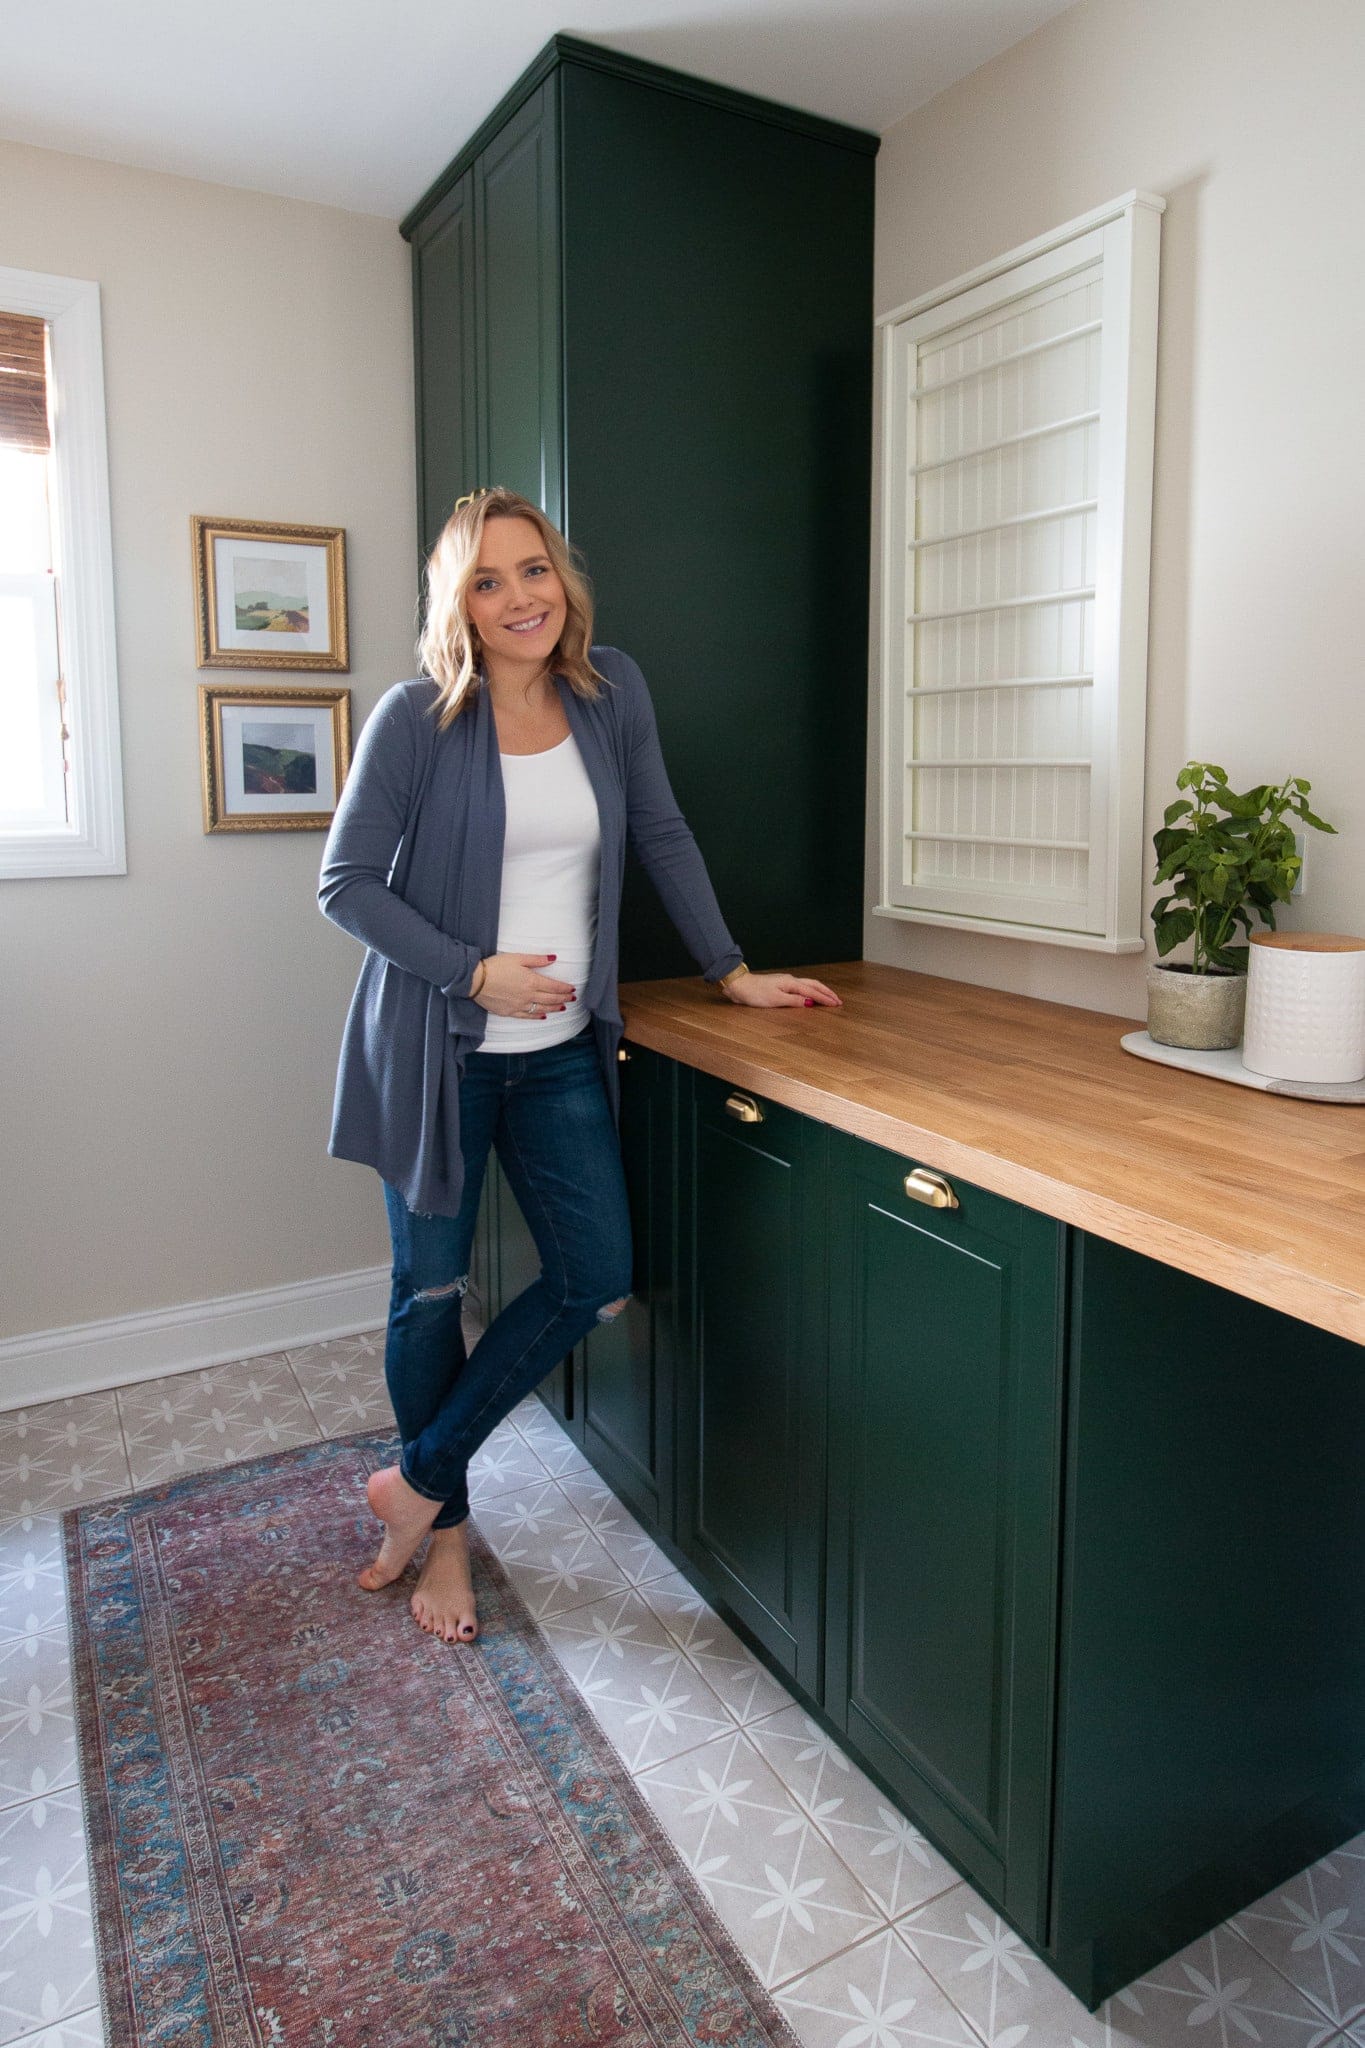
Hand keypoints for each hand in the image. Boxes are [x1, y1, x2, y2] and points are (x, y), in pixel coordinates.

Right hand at [474, 952, 575, 1018]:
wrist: (475, 980)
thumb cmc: (495, 966)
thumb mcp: (517, 958)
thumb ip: (537, 960)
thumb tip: (553, 958)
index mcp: (532, 981)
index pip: (554, 986)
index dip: (565, 988)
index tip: (572, 989)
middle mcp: (528, 995)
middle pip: (551, 999)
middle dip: (563, 998)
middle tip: (572, 998)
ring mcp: (519, 1005)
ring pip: (542, 1009)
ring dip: (554, 1008)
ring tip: (562, 1007)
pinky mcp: (510, 1012)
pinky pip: (527, 1016)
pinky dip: (537, 1016)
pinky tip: (543, 1016)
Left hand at [725, 972, 841, 1009]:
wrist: (740, 985)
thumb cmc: (755, 993)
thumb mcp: (776, 999)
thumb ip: (794, 1000)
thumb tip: (810, 1002)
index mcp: (791, 983)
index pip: (813, 992)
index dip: (826, 998)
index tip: (836, 1004)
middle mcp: (790, 980)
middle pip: (814, 985)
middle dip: (827, 993)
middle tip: (838, 1001)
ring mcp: (785, 982)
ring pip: (808, 984)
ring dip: (820, 991)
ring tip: (829, 997)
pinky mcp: (780, 985)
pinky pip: (801, 987)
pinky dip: (810, 991)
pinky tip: (810, 995)